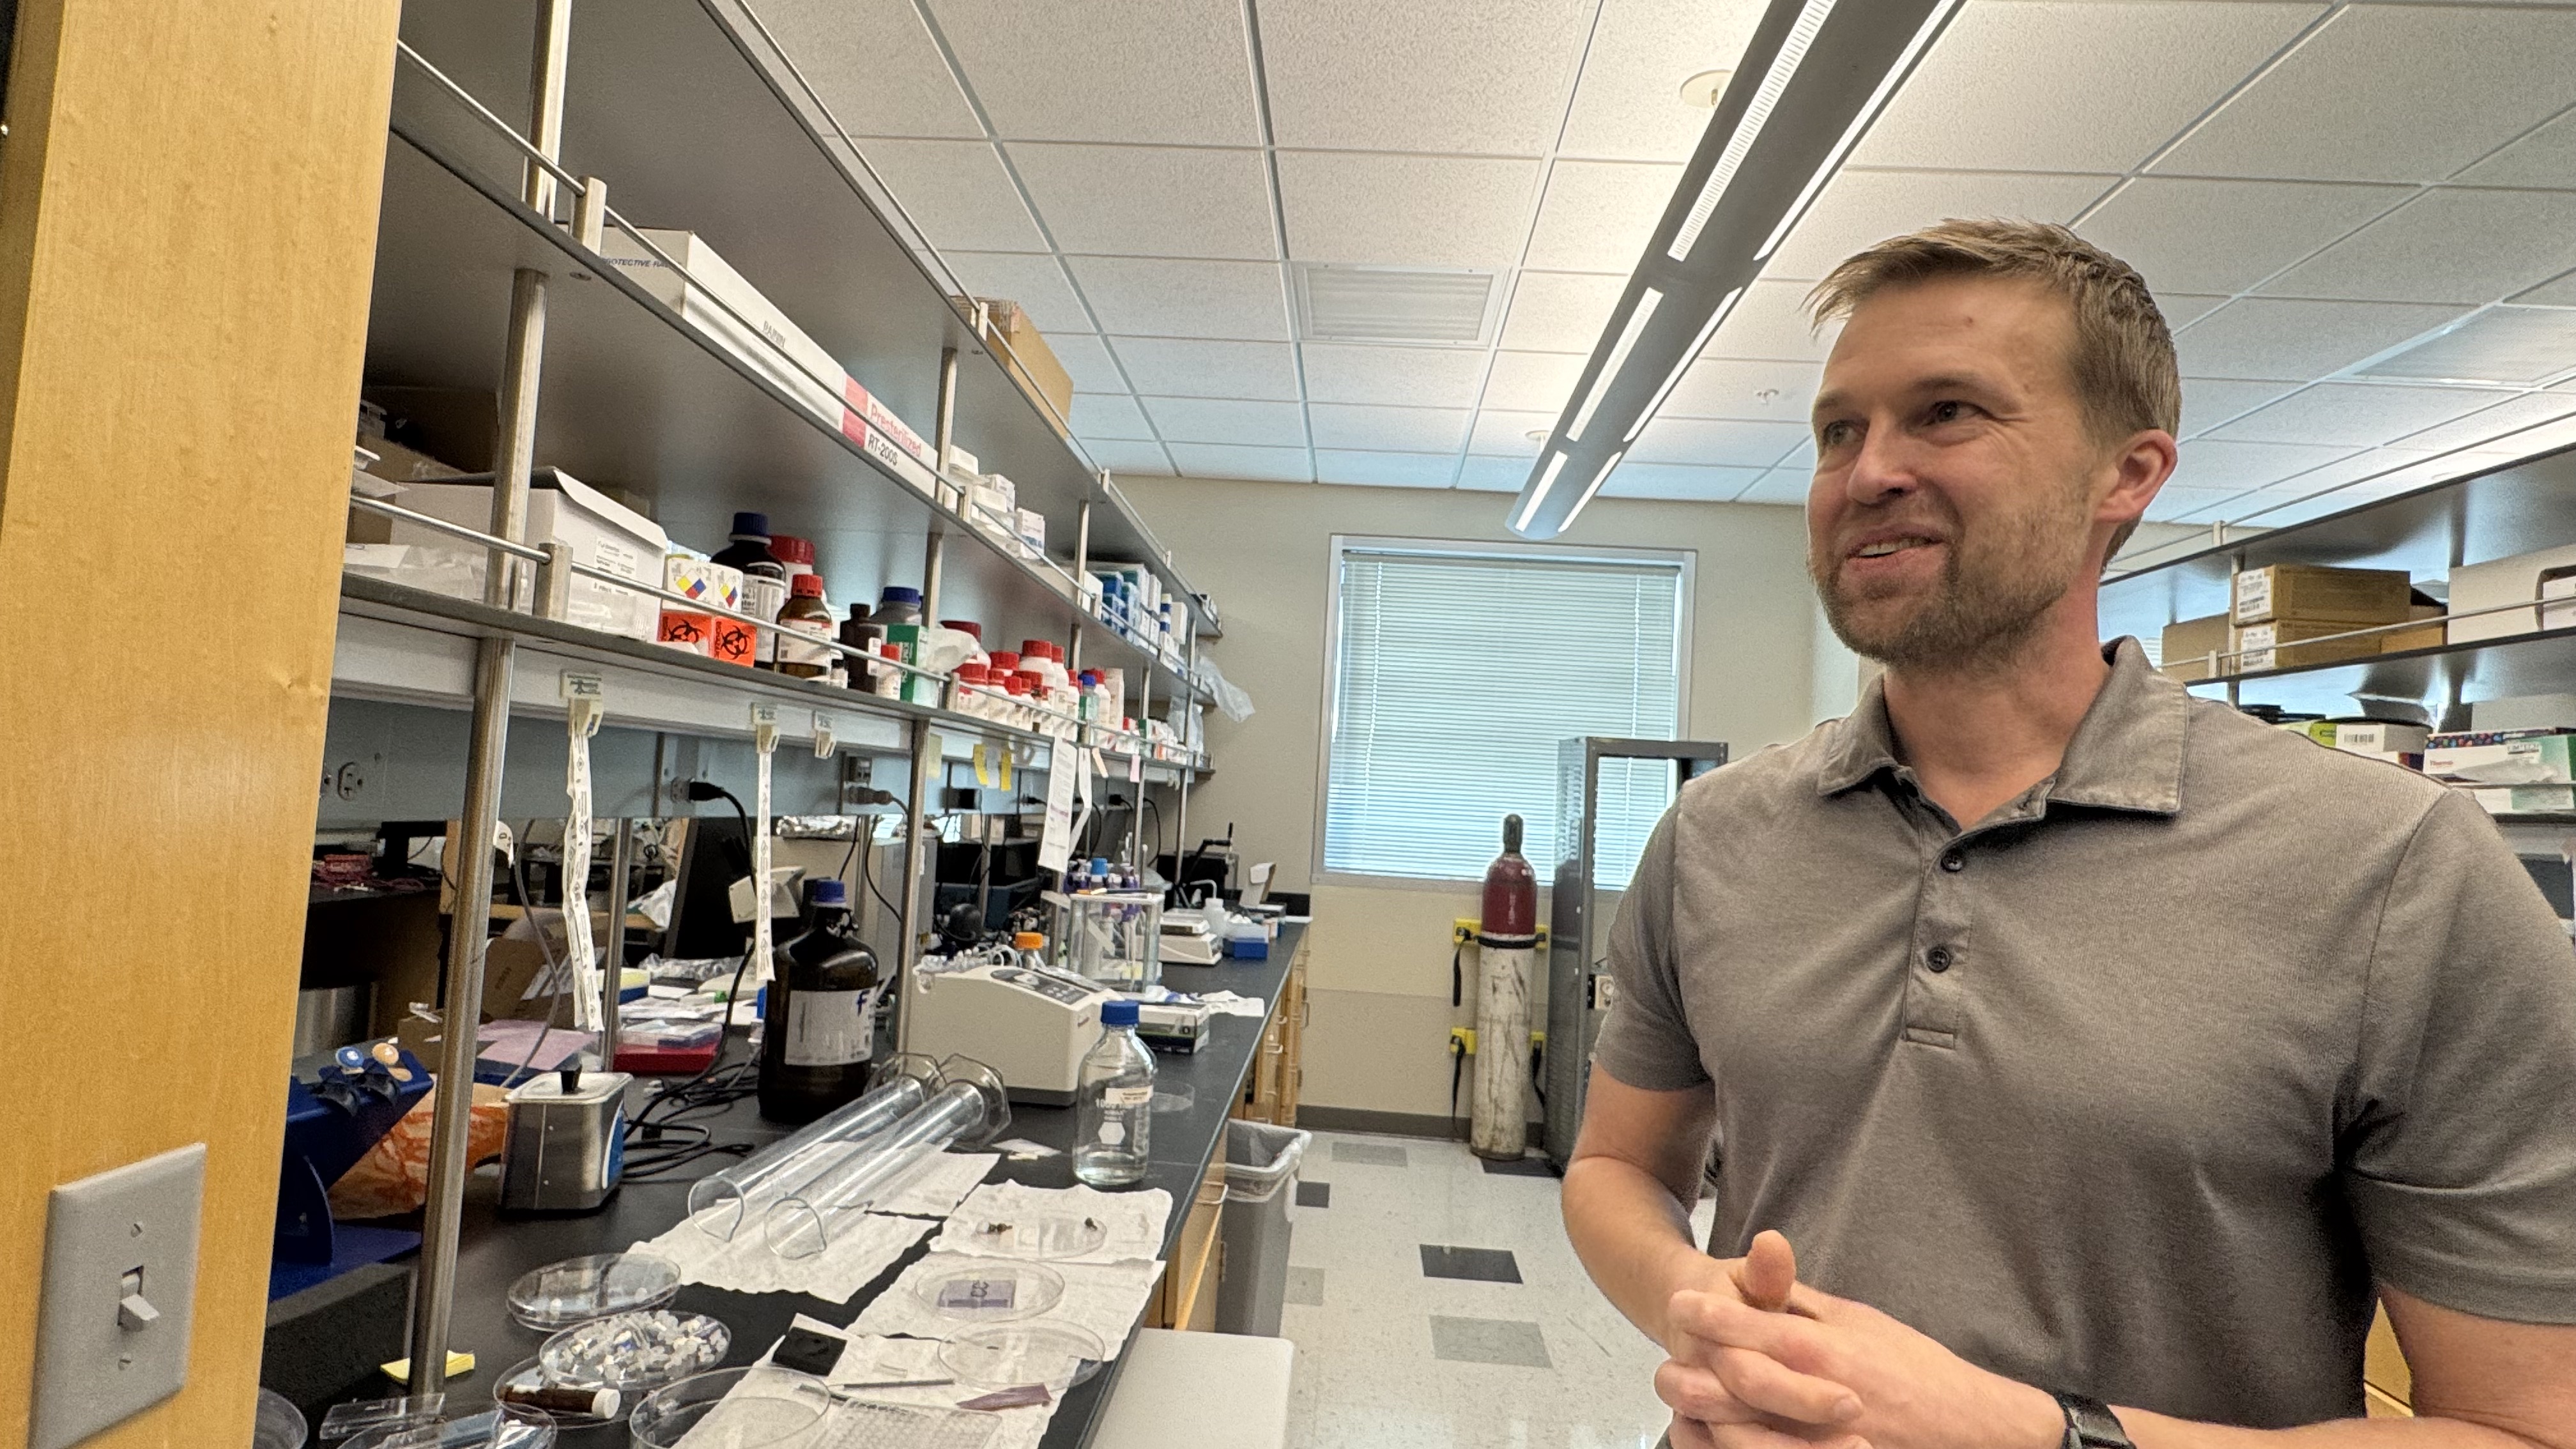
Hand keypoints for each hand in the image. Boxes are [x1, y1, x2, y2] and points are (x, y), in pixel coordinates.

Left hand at [1659, 1234, 2065, 1448]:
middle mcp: (1814, 1393)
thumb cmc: (1915, 1369)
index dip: (1707, 1313)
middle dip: (1691, 1368)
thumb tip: (1762, 1264)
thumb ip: (1804, 1302)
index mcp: (1822, 1349)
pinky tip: (1717, 1436)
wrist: (1968, 1428)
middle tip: (1667, 1357)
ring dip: (1704, 1414)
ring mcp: (1816, 1438)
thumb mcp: (1860, 1320)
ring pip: (1739, 1430)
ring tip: (1681, 1398)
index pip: (1750, 1327)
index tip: (1679, 1301)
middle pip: (1732, 1381)